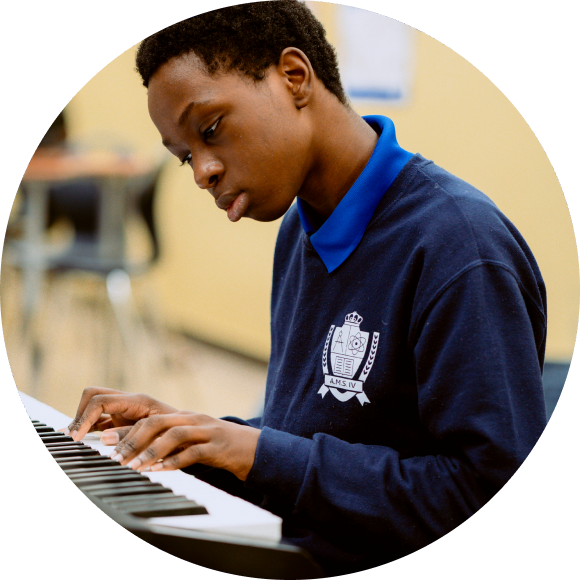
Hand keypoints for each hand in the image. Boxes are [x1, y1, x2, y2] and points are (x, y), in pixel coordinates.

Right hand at [62, 387, 178, 443]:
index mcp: (136, 400)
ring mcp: (123, 410)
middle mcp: (127, 401)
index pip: (100, 400)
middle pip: (93, 395)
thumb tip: (103, 436)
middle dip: (80, 413)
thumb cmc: (177, 432)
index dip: (85, 417)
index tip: (76, 437)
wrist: (189, 435)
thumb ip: (131, 434)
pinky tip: (80, 441)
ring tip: (71, 440)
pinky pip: (99, 421)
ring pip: (94, 408)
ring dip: (82, 421)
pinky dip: (88, 429)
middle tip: (73, 436)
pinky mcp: (122, 422)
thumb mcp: (157, 433)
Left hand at [109, 411, 260, 480]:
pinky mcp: (217, 446)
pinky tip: (161, 471)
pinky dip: (175, 462)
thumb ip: (165, 443)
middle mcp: (192, 419)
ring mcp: (206, 431)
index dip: (125, 431)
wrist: (250, 447)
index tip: (105, 445)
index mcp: (181, 416)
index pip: (148, 419)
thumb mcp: (189, 441)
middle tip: (116, 458)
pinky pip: (194, 452)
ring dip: (151, 451)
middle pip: (157, 422)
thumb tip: (133, 454)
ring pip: (174, 435)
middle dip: (133, 440)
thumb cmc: (214, 446)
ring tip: (135, 467)